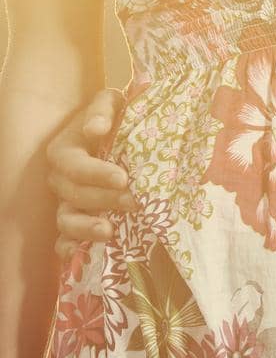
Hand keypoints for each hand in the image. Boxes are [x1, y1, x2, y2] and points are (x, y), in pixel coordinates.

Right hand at [46, 86, 130, 256]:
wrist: (112, 131)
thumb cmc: (113, 116)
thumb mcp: (110, 102)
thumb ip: (103, 110)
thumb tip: (97, 128)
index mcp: (64, 149)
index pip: (75, 166)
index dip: (96, 174)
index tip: (122, 178)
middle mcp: (60, 178)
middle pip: (75, 195)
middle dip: (104, 200)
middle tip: (134, 201)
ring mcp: (65, 201)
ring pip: (66, 220)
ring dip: (85, 228)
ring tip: (108, 231)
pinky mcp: (75, 218)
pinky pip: (65, 237)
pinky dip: (68, 248)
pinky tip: (78, 255)